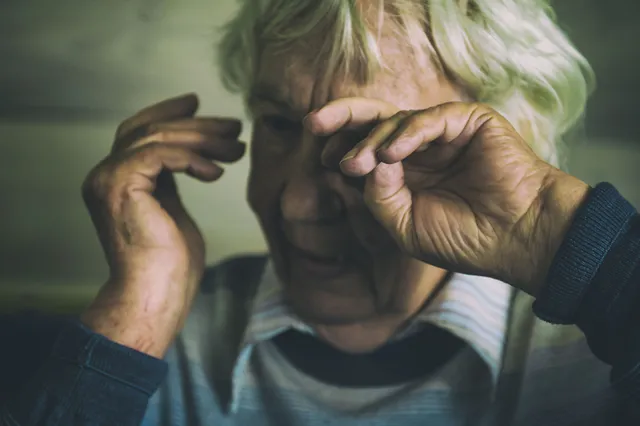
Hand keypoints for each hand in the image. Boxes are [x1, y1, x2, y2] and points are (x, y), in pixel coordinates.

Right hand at [80, 94, 244, 356]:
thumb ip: (172, 181)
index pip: (139, 132)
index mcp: (117, 180)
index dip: (167, 113)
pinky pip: (160, 155)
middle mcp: (105, 175)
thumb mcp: (174, 210)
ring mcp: (107, 179)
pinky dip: (192, 158)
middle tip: (233, 125)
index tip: (197, 103)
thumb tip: (195, 157)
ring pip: (157, 138)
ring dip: (202, 139)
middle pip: (150, 130)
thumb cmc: (172, 263)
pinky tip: (216, 173)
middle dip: (196, 124)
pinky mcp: (120, 186)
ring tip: (236, 147)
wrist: (157, 294)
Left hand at [307, 98, 588, 295]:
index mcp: (404, 172)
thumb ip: (378, 197)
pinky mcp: (469, 121)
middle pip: (374, 121)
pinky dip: (408, 132)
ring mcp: (444, 133)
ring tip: (354, 164)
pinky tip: (391, 153)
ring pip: (396, 120)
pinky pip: (431, 118)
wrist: (516, 239)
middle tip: (312, 124)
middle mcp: (420, 148)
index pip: (364, 149)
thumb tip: (365, 161)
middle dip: (341, 119)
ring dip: (371, 140)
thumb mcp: (405, 226)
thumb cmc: (463, 238)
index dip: (341, 148)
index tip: (320, 160)